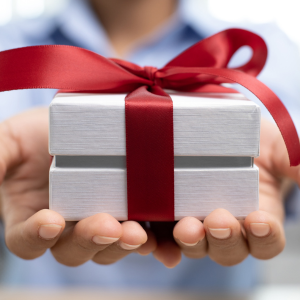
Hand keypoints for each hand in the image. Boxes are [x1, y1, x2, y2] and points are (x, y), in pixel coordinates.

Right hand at [0, 108, 155, 265]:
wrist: (83, 123)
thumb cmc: (41, 130)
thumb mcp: (9, 140)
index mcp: (32, 215)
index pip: (27, 240)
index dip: (36, 236)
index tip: (50, 221)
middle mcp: (67, 225)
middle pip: (75, 249)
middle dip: (91, 240)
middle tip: (109, 226)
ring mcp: (100, 220)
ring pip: (110, 245)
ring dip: (124, 243)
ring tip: (138, 234)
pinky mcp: (129, 213)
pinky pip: (141, 235)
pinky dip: (154, 244)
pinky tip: (164, 247)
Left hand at [153, 119, 298, 267]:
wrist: (220, 131)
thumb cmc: (254, 140)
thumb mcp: (280, 148)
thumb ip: (298, 166)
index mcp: (259, 217)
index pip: (266, 241)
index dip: (265, 237)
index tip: (260, 221)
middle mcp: (228, 225)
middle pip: (228, 249)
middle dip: (224, 239)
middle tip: (219, 220)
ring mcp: (198, 220)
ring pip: (196, 244)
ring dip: (191, 241)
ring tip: (187, 227)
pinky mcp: (171, 211)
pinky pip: (164, 234)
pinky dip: (160, 240)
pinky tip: (154, 238)